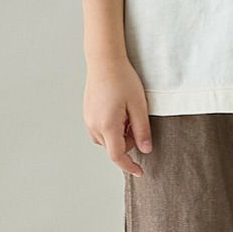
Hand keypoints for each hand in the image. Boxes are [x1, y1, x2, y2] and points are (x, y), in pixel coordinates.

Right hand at [83, 58, 153, 177]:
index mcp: (107, 126)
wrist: (104, 60)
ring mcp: (88, 120)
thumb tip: (145, 150)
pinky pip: (100, 130)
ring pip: (106, 140)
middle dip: (128, 141)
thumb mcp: (138, 104)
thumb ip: (142, 129)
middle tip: (136, 120)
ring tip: (127, 113)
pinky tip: (118, 110)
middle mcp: (94, 126)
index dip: (129, 166)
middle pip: (113, 147)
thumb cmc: (122, 78)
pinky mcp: (87, 113)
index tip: (140, 171)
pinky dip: (111, 127)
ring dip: (119, 135)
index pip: (117, 156)